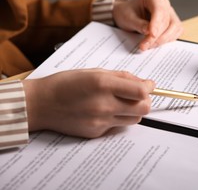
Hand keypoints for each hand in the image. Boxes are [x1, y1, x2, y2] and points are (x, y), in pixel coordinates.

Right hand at [22, 69, 154, 137]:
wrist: (41, 103)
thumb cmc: (67, 83)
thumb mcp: (96, 71)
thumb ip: (123, 77)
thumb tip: (146, 83)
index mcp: (103, 84)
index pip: (141, 91)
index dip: (149, 87)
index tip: (149, 85)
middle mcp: (104, 104)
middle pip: (143, 109)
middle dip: (145, 101)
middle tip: (138, 95)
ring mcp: (100, 121)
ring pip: (134, 119)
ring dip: (133, 110)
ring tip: (120, 103)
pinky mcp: (96, 132)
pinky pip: (117, 126)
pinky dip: (117, 118)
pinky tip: (102, 111)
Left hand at [112, 0, 183, 50]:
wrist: (128, 16)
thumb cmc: (127, 13)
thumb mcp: (128, 18)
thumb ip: (139, 24)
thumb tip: (149, 32)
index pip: (159, 10)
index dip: (157, 23)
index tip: (152, 35)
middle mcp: (164, 3)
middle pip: (167, 21)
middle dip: (156, 36)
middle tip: (144, 45)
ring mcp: (170, 13)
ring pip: (174, 27)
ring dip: (162, 39)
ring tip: (148, 45)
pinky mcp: (173, 23)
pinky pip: (176, 32)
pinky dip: (167, 40)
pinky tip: (155, 43)